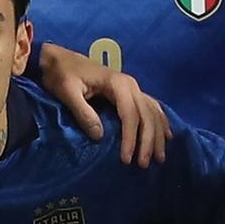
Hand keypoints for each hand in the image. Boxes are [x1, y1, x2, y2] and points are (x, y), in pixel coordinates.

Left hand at [29, 43, 168, 164]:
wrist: (59, 59)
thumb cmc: (61, 75)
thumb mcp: (67, 92)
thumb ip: (83, 113)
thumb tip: (100, 136)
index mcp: (117, 84)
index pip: (130, 115)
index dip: (130, 138)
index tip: (127, 159)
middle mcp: (130, 84)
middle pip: (146, 115)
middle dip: (148, 141)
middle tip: (144, 164)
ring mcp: (132, 87)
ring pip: (152, 112)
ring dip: (157, 135)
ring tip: (159, 157)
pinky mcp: (129, 91)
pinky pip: (151, 107)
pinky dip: (160, 122)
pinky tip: (166, 135)